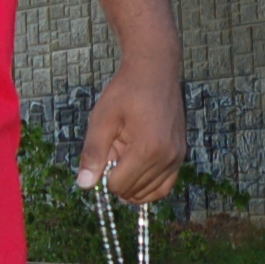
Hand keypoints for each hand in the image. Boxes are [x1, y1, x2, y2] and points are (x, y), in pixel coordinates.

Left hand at [75, 60, 186, 203]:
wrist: (155, 71)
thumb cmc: (126, 91)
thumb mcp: (102, 119)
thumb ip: (93, 153)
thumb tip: (83, 184)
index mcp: (147, 149)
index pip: (119, 185)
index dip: (103, 176)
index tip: (103, 155)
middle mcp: (167, 157)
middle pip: (133, 191)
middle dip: (118, 178)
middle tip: (115, 151)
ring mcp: (177, 157)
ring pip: (149, 193)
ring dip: (132, 183)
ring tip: (124, 157)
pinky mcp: (180, 155)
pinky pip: (165, 186)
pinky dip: (149, 187)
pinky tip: (136, 174)